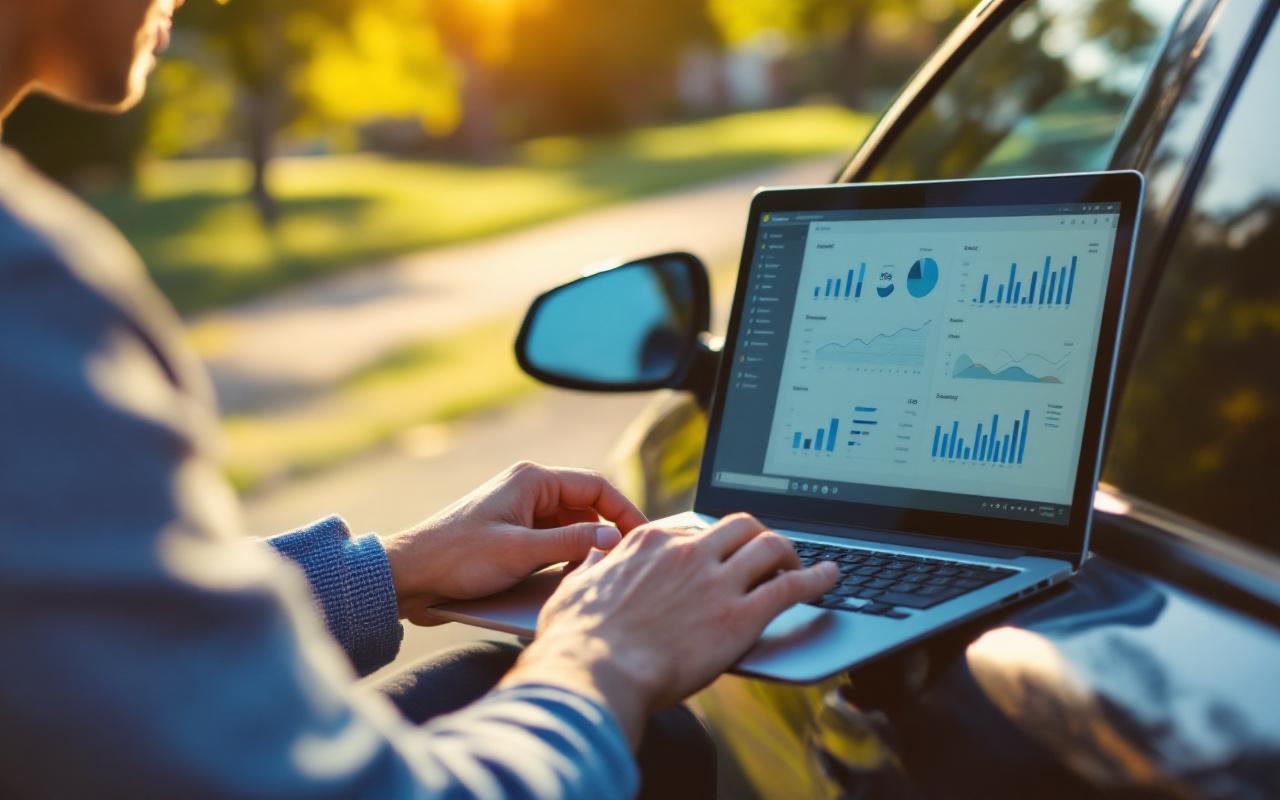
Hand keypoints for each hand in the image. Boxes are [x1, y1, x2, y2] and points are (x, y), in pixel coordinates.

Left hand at [383, 461, 647, 624]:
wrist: (409, 576)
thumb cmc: (457, 558)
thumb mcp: (521, 552)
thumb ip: (571, 544)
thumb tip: (613, 540)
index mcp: (532, 480)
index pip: (595, 486)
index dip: (624, 511)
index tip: (643, 537)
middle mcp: (528, 490)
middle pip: (585, 507)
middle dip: (606, 533)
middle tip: (625, 562)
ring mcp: (518, 512)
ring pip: (569, 527)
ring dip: (583, 549)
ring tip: (597, 575)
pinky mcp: (510, 535)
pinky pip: (550, 542)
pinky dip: (564, 559)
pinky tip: (568, 581)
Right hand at [498, 514, 838, 744]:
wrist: (595, 673)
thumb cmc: (577, 641)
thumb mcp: (575, 588)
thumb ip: (592, 566)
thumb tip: (594, 555)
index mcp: (650, 542)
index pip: (696, 529)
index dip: (714, 544)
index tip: (721, 556)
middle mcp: (688, 552)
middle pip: (741, 526)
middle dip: (759, 538)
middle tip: (767, 558)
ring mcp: (716, 581)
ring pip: (771, 546)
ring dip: (790, 555)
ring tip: (800, 568)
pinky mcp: (740, 616)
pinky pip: (792, 586)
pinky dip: (818, 579)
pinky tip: (831, 579)